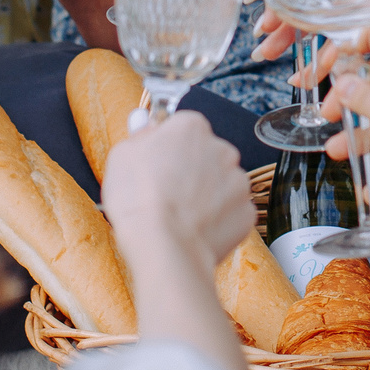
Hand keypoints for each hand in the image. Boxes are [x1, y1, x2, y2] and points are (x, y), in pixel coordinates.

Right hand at [97, 111, 255, 271]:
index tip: (157, 167)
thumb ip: (140, 135)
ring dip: (207, 195)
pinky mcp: (246, 211)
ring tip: (180, 216)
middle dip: (192, 171)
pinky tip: (196, 229)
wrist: (163, 245)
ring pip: (222, 184)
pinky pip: (231, 211)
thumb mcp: (122, 155)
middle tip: (167, 194)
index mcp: (192, 127)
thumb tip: (144, 123)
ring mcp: (238, 181)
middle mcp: (222, 148)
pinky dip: (218, 219)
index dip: (167, 150)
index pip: (183, 129)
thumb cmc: (138, 198)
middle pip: (206, 155)